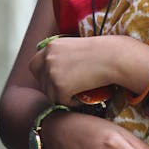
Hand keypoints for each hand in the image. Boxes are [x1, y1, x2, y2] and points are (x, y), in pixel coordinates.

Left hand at [29, 35, 148, 104]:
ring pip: (50, 93)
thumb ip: (61, 56)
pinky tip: (82, 96)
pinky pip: (61, 101)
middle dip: (50, 87)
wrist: (113, 57)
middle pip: (40, 80)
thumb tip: (53, 71)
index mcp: (51, 46)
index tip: (54, 79)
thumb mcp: (75, 47)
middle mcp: (48, 58)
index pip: (35, 64)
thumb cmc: (102, 52)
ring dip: (63, 95)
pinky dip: (72, 102)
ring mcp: (52, 73)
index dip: (43, 74)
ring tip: (79, 91)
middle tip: (65, 89)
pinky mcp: (60, 87)